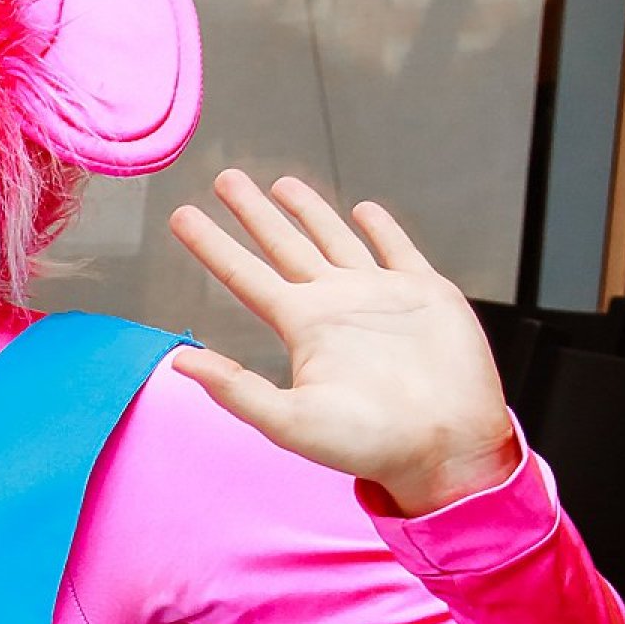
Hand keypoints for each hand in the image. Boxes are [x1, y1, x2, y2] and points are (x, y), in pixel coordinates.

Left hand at [168, 171, 516, 516]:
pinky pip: (396, 249)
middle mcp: (334, 306)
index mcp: (302, 329)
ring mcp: (379, 296)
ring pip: (334, 239)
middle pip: (283, 245)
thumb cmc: (370, 444)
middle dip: (253, 213)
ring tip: (282, 185)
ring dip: (309, 212)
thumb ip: (235, 389)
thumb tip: (178, 361)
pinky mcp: (424, 292)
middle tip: (226, 178)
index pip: (245, 276)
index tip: (182, 216)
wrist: (446, 445)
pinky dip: (381, 228)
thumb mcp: (290, 420)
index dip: (212, 245)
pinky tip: (365, 210)